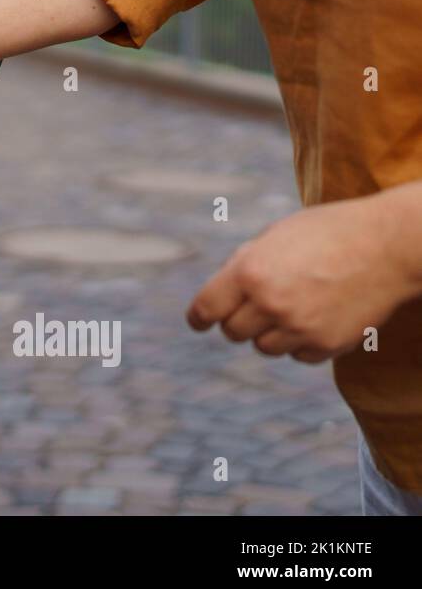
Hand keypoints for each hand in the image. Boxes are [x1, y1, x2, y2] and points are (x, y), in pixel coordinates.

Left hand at [187, 189, 421, 361]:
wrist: (390, 246)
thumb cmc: (329, 233)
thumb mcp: (276, 236)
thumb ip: (246, 264)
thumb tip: (222, 293)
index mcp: (249, 272)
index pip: (206, 309)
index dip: (199, 318)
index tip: (199, 323)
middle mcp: (269, 303)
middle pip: (233, 332)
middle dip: (239, 319)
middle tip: (257, 306)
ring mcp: (298, 327)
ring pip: (263, 347)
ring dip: (270, 333)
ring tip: (294, 306)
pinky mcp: (326, 345)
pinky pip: (298, 355)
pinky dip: (301, 343)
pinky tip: (318, 317)